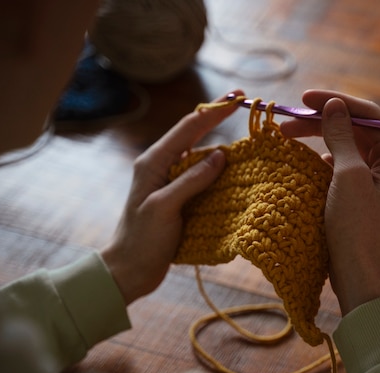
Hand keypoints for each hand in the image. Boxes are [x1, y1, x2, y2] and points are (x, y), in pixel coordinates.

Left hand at [101, 91, 242, 304]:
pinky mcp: (179, 198)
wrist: (130, 270)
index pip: (188, 127)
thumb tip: (221, 154)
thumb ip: (192, 180)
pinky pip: (202, 178)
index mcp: (154, 162)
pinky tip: (236, 176)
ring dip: (223, 153)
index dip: (214, 110)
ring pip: (201, 158)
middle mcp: (162, 166)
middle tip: (246, 111)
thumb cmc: (142, 239)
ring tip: (249, 149)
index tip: (238, 96)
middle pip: (195, 137)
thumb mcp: (165, 207)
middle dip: (220, 123)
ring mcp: (170, 182)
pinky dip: (219, 174)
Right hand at [281, 90, 379, 314]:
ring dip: (319, 141)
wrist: (361, 279)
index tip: (304, 98)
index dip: (336, 102)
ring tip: (288, 137)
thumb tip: (333, 105)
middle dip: (321, 123)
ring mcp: (378, 182)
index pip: (369, 115)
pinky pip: (342, 168)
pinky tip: (304, 163)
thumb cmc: (358, 229)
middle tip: (287, 121)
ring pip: (346, 148)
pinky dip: (322, 162)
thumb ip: (341, 136)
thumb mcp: (348, 176)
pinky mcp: (362, 197)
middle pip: (356, 130)